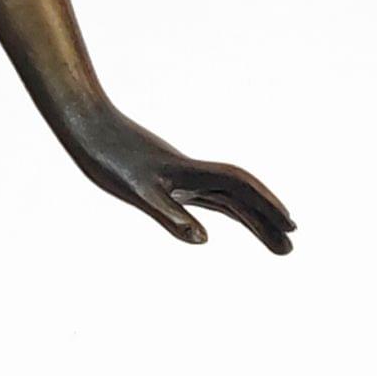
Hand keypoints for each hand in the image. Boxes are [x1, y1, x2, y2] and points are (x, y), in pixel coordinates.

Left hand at [67, 111, 294, 251]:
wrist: (85, 125)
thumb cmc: (107, 157)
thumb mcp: (135, 191)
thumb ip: (169, 214)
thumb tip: (204, 240)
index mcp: (188, 174)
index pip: (238, 189)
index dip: (266, 205)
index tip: (291, 226)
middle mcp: (192, 174)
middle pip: (240, 197)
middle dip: (267, 221)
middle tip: (290, 250)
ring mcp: (182, 176)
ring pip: (227, 199)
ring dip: (252, 219)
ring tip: (276, 244)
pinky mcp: (168, 179)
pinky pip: (207, 198)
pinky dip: (225, 211)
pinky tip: (223, 224)